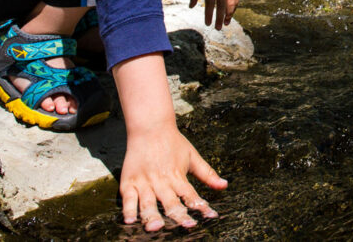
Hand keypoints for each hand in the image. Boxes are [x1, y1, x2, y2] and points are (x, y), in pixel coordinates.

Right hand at [114, 53, 227, 231]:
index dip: (201, 206)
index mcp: (178, 176)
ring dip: (152, 215)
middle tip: (188, 225)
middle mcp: (162, 181)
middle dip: (179, 215)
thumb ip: (207, 173)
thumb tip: (225, 185)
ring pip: (148, 203)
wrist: (150, 126)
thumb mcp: (193, 156)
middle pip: (171, 202)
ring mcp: (144, 182)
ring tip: (155, 227)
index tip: (211, 216)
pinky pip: (128, 198)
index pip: (191, 195)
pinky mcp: (129, 181)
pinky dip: (129, 209)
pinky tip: (130, 220)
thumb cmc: (172, 142)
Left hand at [190, 0, 238, 29]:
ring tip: (225, 23)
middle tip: (218, 28)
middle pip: (221, 6)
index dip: (209, 14)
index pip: (210, 3)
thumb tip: (191, 6)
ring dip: (228, 15)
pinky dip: (233, 8)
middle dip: (219, 18)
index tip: (208, 24)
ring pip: (230, 3)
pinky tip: (230, 14)